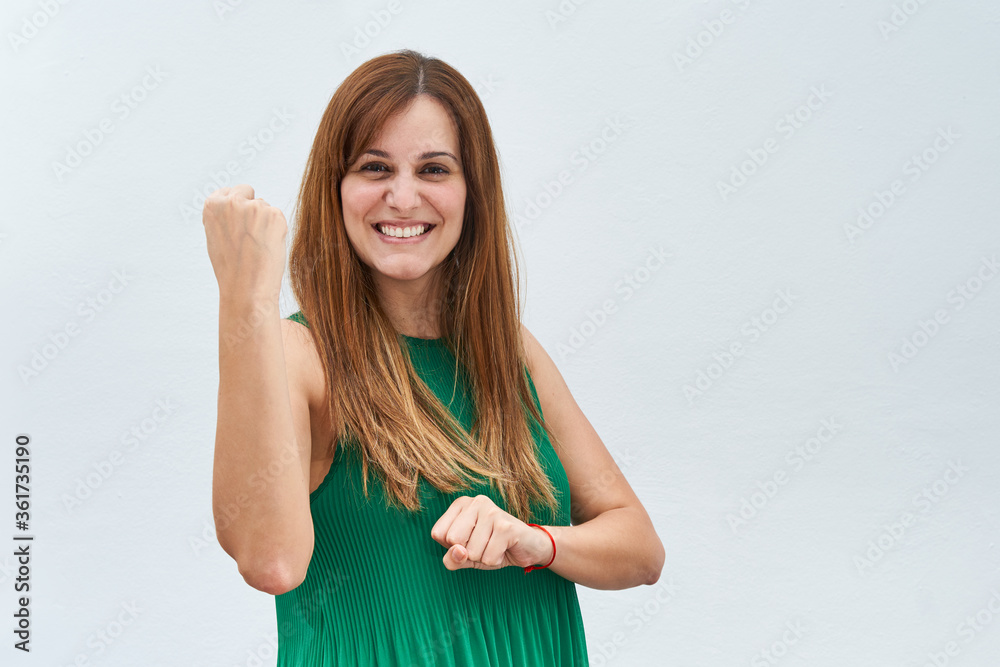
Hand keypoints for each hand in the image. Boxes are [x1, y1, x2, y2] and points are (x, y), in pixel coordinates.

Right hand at [202, 184, 287, 300]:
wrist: (247, 288)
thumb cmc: (231, 268)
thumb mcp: (215, 237)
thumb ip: (223, 216)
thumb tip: (234, 203)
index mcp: (213, 205)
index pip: (229, 191)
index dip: (235, 207)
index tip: (237, 223)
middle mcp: (232, 201)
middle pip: (248, 191)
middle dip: (251, 207)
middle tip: (249, 235)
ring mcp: (255, 207)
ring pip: (264, 206)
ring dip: (264, 221)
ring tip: (257, 246)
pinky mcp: (275, 215)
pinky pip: (277, 217)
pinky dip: (276, 230)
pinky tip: (268, 246)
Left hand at [430, 495, 553, 570]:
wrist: (529, 547)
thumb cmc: (492, 548)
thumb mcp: (466, 556)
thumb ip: (452, 558)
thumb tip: (457, 552)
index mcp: (461, 504)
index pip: (437, 533)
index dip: (452, 546)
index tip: (470, 540)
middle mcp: (475, 502)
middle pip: (453, 540)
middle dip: (468, 553)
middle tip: (484, 545)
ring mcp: (492, 512)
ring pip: (471, 552)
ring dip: (484, 558)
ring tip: (495, 546)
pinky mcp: (506, 526)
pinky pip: (488, 557)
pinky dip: (495, 560)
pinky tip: (504, 549)